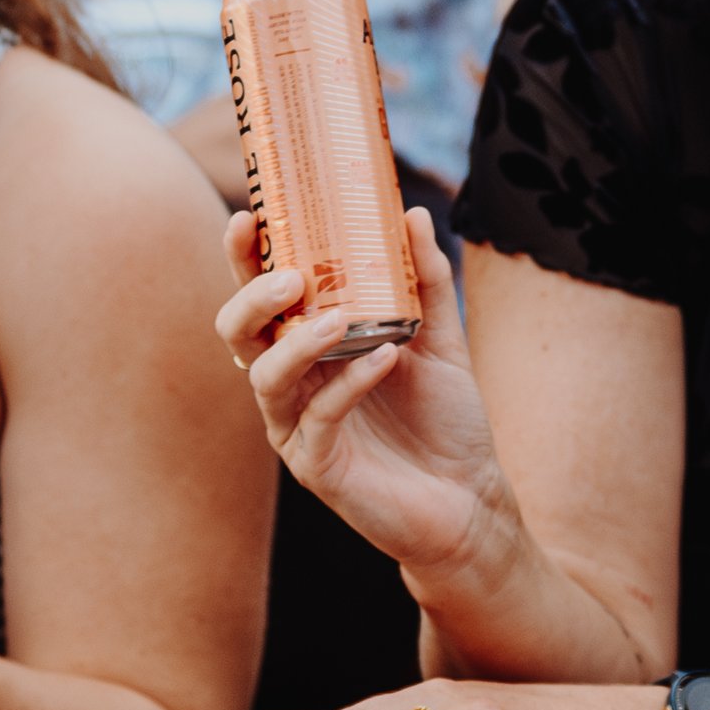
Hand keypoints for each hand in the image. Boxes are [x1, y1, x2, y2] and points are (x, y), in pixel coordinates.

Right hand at [216, 207, 508, 586]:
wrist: (469, 496)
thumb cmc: (445, 419)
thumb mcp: (442, 339)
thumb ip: (426, 279)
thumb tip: (411, 213)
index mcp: (308, 348)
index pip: (262, 297)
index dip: (245, 258)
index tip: (251, 214)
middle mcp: (292, 384)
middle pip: (239, 333)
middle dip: (253, 298)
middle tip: (291, 277)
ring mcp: (298, 427)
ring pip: (266, 378)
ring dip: (296, 342)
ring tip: (338, 318)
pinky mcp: (318, 467)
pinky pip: (319, 419)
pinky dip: (350, 383)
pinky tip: (386, 358)